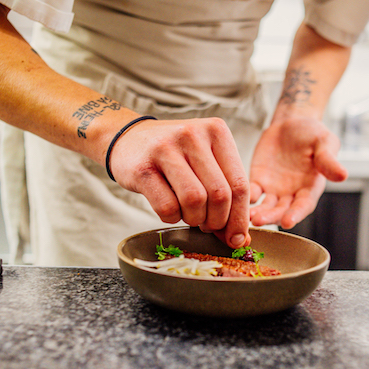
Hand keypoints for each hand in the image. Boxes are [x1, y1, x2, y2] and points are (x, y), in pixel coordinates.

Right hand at [109, 117, 250, 247]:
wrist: (128, 139)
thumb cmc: (174, 155)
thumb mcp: (205, 161)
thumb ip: (226, 193)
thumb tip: (239, 238)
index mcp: (217, 131)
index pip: (239, 183)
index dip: (240, 217)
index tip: (236, 238)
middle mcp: (193, 134)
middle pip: (220, 195)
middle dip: (216, 221)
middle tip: (208, 225)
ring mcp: (166, 149)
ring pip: (195, 201)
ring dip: (194, 219)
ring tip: (188, 214)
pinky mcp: (143, 168)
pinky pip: (167, 206)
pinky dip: (172, 218)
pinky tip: (170, 210)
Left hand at [249, 116, 347, 228]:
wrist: (291, 123)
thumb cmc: (312, 133)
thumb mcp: (324, 142)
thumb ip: (329, 160)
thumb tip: (343, 175)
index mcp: (310, 187)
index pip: (303, 205)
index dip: (296, 214)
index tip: (287, 222)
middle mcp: (292, 193)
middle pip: (282, 210)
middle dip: (271, 217)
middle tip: (259, 221)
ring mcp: (274, 189)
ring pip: (266, 206)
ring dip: (258, 212)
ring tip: (248, 216)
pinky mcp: (259, 180)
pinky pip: (253, 192)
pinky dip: (248, 196)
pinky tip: (242, 197)